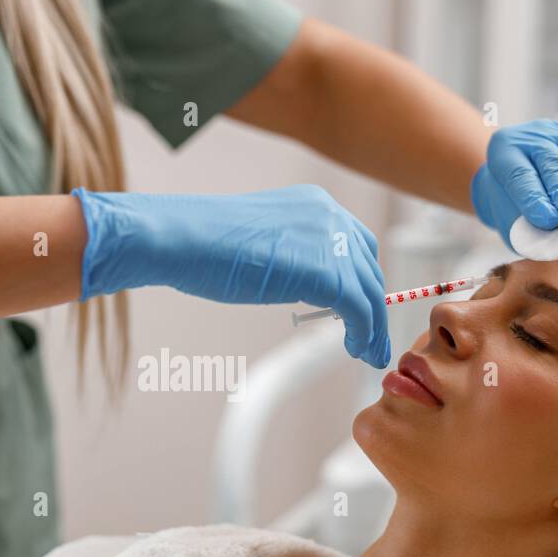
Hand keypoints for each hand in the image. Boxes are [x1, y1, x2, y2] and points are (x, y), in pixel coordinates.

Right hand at [73, 184, 389, 368]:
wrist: (184, 239)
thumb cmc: (205, 244)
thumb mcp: (264, 243)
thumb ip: (294, 256)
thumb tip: (310, 284)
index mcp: (315, 204)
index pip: (356, 245)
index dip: (361, 279)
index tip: (360, 308)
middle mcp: (331, 216)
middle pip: (368, 268)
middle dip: (373, 304)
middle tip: (370, 336)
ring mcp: (331, 242)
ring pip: (369, 291)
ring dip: (373, 326)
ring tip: (368, 352)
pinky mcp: (326, 273)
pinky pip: (360, 309)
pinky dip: (364, 333)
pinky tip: (356, 350)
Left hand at [470, 119, 557, 251]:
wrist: (525, 183)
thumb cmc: (514, 206)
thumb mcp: (508, 215)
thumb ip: (524, 223)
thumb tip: (555, 233)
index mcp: (503, 152)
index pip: (519, 176)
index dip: (534, 199)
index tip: (548, 221)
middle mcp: (532, 138)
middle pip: (551, 164)